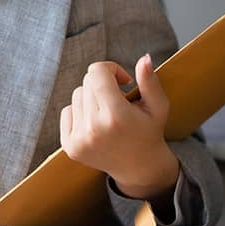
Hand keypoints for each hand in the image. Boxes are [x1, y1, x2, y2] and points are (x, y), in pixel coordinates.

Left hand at [60, 54, 179, 201]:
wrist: (139, 167)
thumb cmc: (149, 131)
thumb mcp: (157, 106)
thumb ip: (150, 81)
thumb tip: (144, 58)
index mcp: (116, 116)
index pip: (97, 72)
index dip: (111, 69)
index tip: (123, 80)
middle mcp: (94, 129)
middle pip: (87, 82)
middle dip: (103, 84)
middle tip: (118, 99)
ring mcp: (79, 140)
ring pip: (77, 95)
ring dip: (91, 98)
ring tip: (108, 114)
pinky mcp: (69, 146)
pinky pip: (67, 111)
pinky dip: (80, 112)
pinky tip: (96, 124)